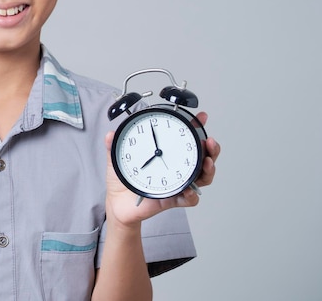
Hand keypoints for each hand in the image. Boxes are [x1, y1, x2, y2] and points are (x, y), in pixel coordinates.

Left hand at [104, 111, 220, 227]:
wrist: (117, 204)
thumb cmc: (121, 180)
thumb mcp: (117, 159)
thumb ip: (114, 146)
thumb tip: (110, 134)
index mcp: (166, 155)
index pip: (185, 140)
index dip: (196, 128)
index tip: (200, 118)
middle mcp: (176, 169)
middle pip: (202, 158)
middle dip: (211, 149)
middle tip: (209, 142)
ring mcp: (176, 184)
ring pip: (202, 177)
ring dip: (208, 169)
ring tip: (207, 162)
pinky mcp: (171, 200)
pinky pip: (188, 199)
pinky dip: (192, 195)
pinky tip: (189, 190)